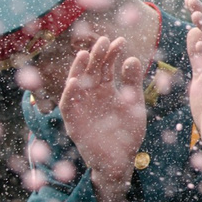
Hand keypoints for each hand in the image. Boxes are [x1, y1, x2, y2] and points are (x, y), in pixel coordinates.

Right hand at [58, 36, 150, 196]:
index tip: (120, 41)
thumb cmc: (126, 133)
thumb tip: (133, 58)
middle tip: (103, 41)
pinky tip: (74, 81)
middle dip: (96, 56)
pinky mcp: (73, 123)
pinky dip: (69, 94)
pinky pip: (68, 107)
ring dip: (78, 70)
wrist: (121, 161)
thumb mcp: (133, 105)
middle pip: (91, 71)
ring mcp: (81, 108)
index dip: (111, 54)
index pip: (106, 66)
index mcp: (105, 89)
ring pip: (76, 85)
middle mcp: (91, 95)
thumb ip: (132, 83)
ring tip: (84, 55)